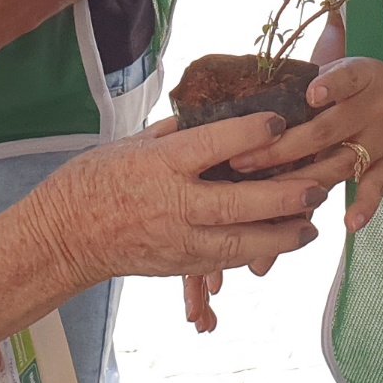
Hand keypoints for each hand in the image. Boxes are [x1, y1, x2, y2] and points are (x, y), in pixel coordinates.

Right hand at [21, 114, 324, 293]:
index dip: (251, 132)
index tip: (280, 121)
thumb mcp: (132, 145)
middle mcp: (174, 204)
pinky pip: (227, 260)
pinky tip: (280, 241)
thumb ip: (176, 135)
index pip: (214, 144)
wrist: (64, 236)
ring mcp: (178, 239)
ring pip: (241, 242)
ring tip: (313, 225)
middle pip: (239, 202)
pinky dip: (258, 251)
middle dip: (284, 197)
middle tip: (318, 188)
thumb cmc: (94, 182)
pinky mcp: (180, 263)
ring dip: (282, 235)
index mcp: (161, 164)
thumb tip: (214, 118)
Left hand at [233, 56, 382, 231]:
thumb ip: (309, 86)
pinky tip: (350, 223)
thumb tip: (251, 106)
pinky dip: (365, 205)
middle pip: (327, 131)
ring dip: (307, 183)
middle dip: (283, 149)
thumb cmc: (358, 89)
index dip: (330, 86)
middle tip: (244, 162)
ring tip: (273, 199)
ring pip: (343, 163)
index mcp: (361, 77)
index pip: (346, 78)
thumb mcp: (342, 74)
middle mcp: (376, 107)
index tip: (309, 96)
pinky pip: (377, 187)